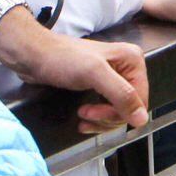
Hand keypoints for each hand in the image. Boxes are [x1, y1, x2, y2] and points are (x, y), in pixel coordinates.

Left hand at [0, 14, 148, 132]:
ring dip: (100, 119)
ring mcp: (113, 78)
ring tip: (82, 114)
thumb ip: (121, 95)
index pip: (140, 99)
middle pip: (129, 107)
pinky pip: (106, 110)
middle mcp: (126, 68)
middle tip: (87, 112)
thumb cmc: (61, 57)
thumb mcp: (94, 74)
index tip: (98, 113)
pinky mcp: (99, 86)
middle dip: (107, 116)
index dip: (120, 111)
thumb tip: (141, 117)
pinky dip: (95, 118)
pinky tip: (83, 117)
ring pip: (118, 111)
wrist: (34, 56)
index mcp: (132, 60)